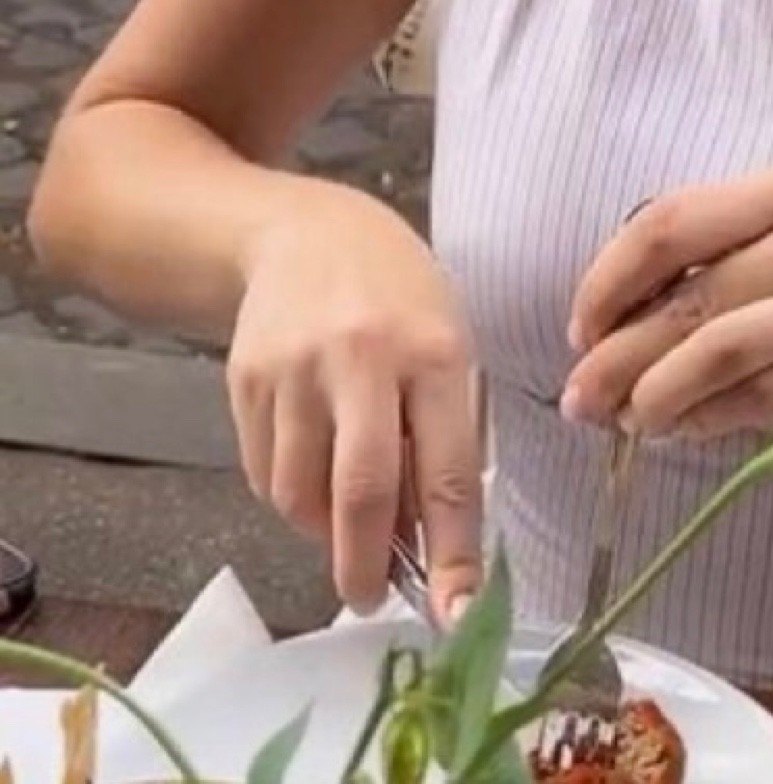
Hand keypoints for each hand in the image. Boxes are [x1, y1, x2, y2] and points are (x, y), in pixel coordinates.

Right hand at [227, 182, 481, 619]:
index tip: (455, 612)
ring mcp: (296, 369)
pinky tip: (312, 467)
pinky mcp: (245, 379)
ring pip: (302, 494)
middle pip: (362, 491)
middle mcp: (363, 358)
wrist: (305, 231)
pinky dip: (291, 496)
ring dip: (324, 530)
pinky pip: (266, 473)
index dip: (453, 551)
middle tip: (371, 597)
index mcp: (435, 351)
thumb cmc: (399, 295)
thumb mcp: (446, 342)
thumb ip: (441, 433)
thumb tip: (426, 539)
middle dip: (368, 564)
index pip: (448, 470)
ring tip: (344, 516)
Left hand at [562, 161, 772, 441]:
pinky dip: (715, 416)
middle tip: (577, 397)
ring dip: (656, 393)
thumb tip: (634, 321)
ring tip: (623, 421)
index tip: (580, 323)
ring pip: (722, 347)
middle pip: (689, 293)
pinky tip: (684, 430)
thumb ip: (745, 253)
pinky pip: (771, 394)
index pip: (672, 219)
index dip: (611, 276)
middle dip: (617, 351)